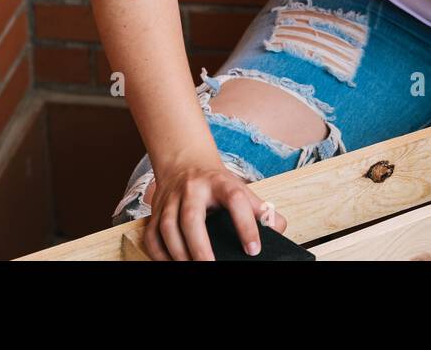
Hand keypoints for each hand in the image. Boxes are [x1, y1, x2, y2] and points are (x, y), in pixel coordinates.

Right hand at [141, 161, 287, 260]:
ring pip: (167, 227)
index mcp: (221, 183)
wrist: (185, 161)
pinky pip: (151, 235)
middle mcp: (193, 189)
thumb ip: (261, 209)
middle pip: (192, 217)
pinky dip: (158, 254)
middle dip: (200, 246)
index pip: (236, 200)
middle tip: (211, 267)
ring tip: (192, 268)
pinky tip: (172, 263)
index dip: (246, 225)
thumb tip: (278, 229)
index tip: (254, 250)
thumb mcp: (241, 189)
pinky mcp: (155, 210)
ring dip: (178, 253)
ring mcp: (171, 199)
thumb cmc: (216, 183)